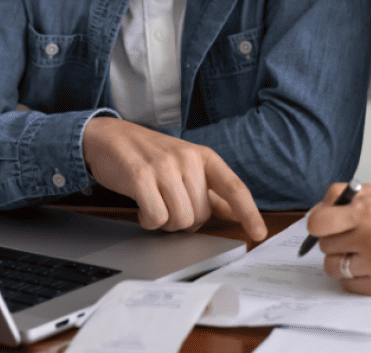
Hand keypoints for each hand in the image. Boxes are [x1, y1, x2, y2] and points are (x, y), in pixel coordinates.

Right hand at [81, 116, 265, 239]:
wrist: (111, 137)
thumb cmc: (151, 156)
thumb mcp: (186, 167)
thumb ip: (211, 191)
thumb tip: (237, 214)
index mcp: (205, 157)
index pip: (234, 187)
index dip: (249, 212)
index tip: (259, 233)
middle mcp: (188, 159)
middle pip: (201, 215)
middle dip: (185, 221)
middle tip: (169, 206)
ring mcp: (164, 167)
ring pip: (180, 220)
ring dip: (165, 223)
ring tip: (155, 205)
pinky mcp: (140, 177)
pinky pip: (156, 218)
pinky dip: (148, 221)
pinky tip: (142, 207)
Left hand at [306, 183, 370, 295]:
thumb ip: (344, 196)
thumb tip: (317, 212)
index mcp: (368, 211)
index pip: (318, 223)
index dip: (318, 222)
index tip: (324, 223)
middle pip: (325, 245)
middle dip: (334, 238)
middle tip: (351, 235)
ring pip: (332, 267)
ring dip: (340, 259)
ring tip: (358, 251)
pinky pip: (347, 284)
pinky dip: (353, 276)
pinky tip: (368, 264)